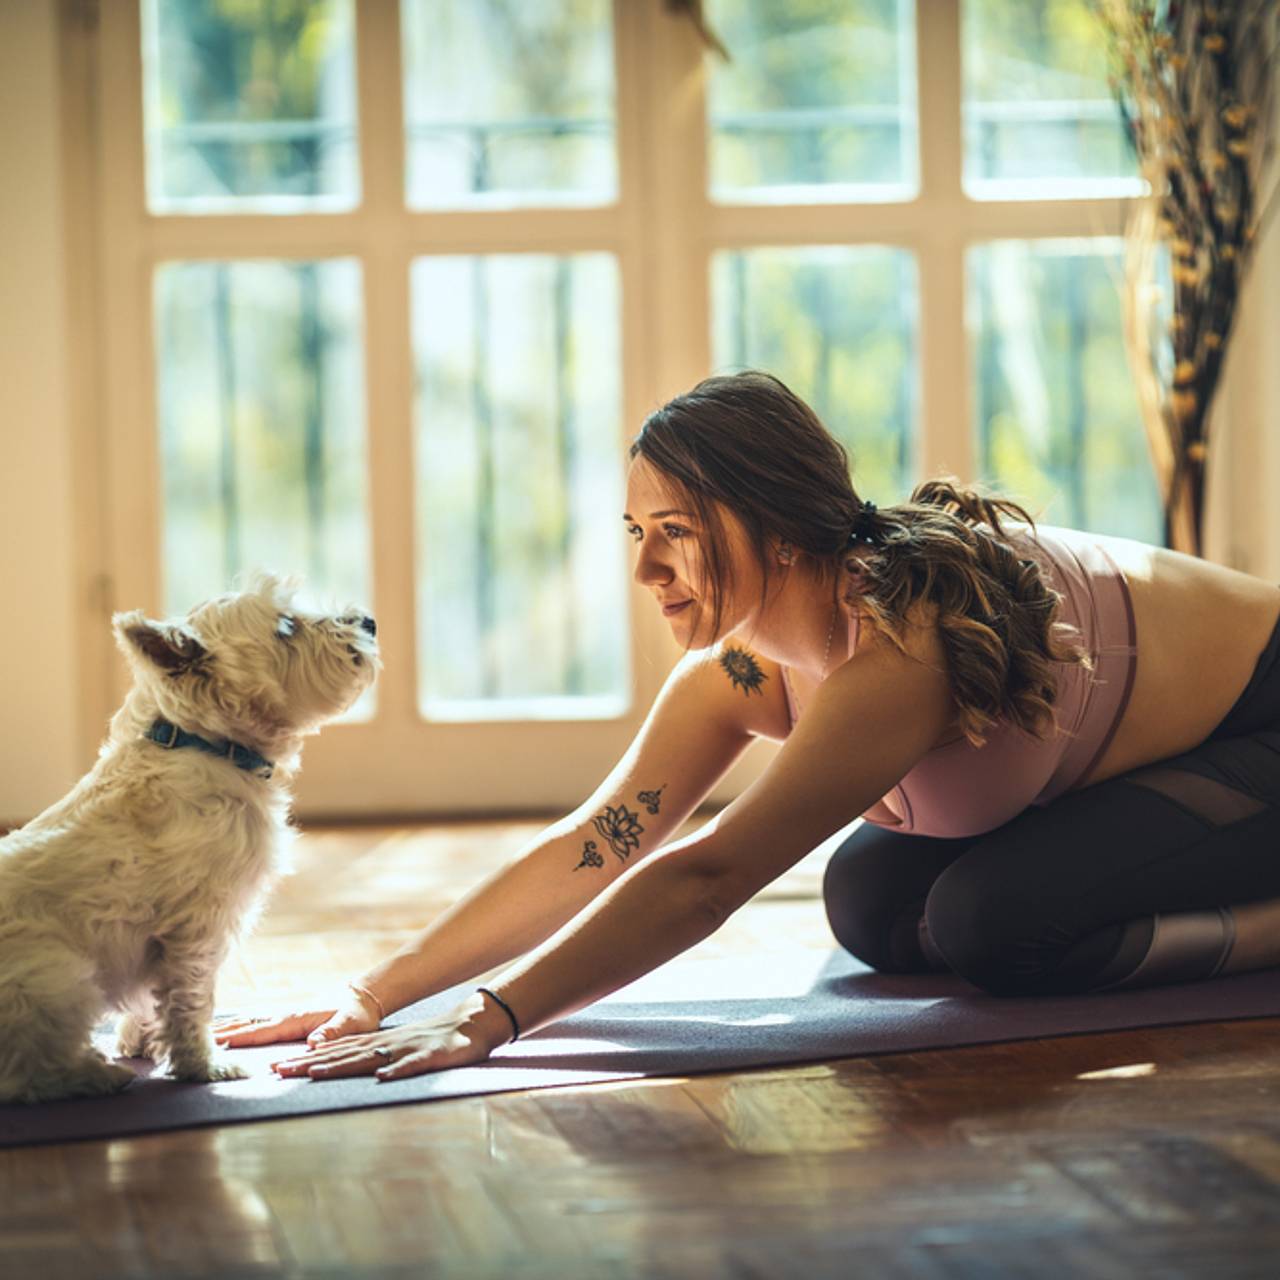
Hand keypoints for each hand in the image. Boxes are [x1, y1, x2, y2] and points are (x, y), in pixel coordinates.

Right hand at [212, 986, 378, 1048]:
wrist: (363, 997)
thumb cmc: (357, 1014)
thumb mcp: (350, 1025)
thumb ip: (333, 1033)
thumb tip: (314, 1042)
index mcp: (295, 1020)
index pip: (261, 1031)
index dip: (239, 1038)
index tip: (215, 1043)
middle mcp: (285, 1017)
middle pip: (249, 1026)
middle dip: (224, 1033)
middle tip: (195, 1040)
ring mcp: (286, 1016)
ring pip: (251, 1023)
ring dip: (230, 1028)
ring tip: (205, 1035)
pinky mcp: (289, 1019)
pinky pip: (260, 1024)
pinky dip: (242, 1026)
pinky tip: (232, 1029)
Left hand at [269, 1005, 500, 1082]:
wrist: (474, 1023)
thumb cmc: (437, 1042)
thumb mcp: (402, 1050)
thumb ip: (378, 1058)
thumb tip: (351, 1074)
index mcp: (379, 1045)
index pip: (337, 1052)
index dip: (306, 1060)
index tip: (276, 1068)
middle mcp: (387, 1045)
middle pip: (344, 1054)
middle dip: (309, 1063)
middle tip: (277, 1070)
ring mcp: (408, 1049)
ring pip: (370, 1058)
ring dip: (342, 1065)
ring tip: (315, 1072)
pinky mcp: (433, 1056)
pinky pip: (413, 1065)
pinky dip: (397, 1070)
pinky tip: (382, 1076)